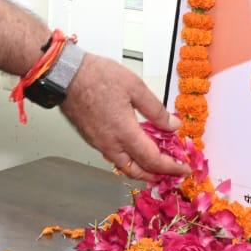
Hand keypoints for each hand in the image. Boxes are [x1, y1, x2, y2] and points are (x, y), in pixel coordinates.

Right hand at [60, 53, 188, 182]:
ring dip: (142, 169)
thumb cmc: (98, 76)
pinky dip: (128, 159)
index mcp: (124, 133)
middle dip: (157, 175)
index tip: (183, 168)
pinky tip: (134, 149)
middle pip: (137, 171)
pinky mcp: (91, 138)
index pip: (152, 160)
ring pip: (123, 166)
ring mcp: (99, 143)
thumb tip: (173, 126)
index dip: (170, 167)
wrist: (66, 75)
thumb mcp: (135, 87)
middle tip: (171, 171)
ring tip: (155, 164)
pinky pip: (113, 157)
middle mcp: (110, 144)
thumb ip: (156, 110)